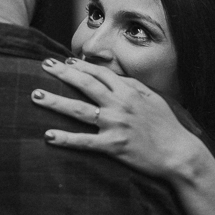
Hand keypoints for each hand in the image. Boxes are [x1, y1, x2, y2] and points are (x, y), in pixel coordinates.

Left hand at [33, 57, 209, 179]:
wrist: (179, 153)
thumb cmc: (167, 126)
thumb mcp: (153, 99)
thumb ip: (132, 86)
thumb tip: (114, 76)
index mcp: (130, 92)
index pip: (101, 73)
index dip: (81, 66)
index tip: (65, 61)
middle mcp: (120, 105)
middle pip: (86, 84)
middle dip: (62, 73)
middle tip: (43, 66)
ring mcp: (115, 125)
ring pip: (79, 110)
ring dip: (55, 101)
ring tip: (36, 95)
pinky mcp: (113, 146)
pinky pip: (84, 141)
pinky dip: (65, 139)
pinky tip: (48, 135)